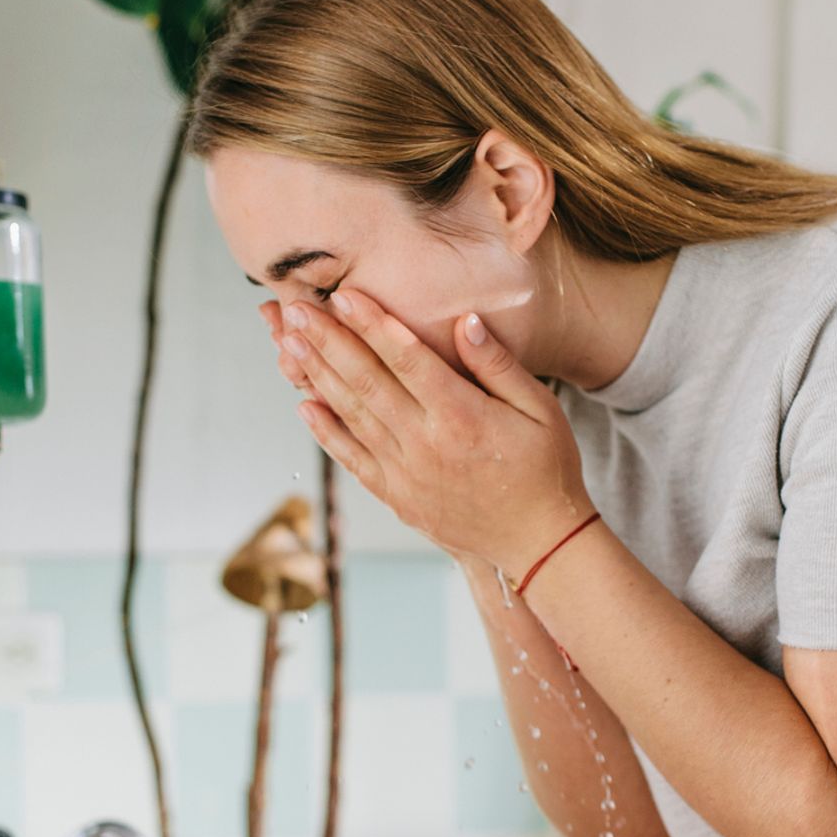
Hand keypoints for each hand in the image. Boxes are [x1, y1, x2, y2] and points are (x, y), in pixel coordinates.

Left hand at [262, 287, 594, 578]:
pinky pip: (353, 459)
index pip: (407, 358)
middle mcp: (426, 443)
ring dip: (318, 376)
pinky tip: (305, 405)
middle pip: (367, 381)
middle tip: (296, 308)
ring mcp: (406, 473)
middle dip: (328, 341)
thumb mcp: (541, 408)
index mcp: (461, 415)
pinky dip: (327, 432)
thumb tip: (464, 320)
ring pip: (353, 415)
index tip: (343, 295)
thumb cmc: (546, 467)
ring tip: (289, 343)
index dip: (372, 324)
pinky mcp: (398, 496)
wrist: (539, 541)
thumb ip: (498, 365)